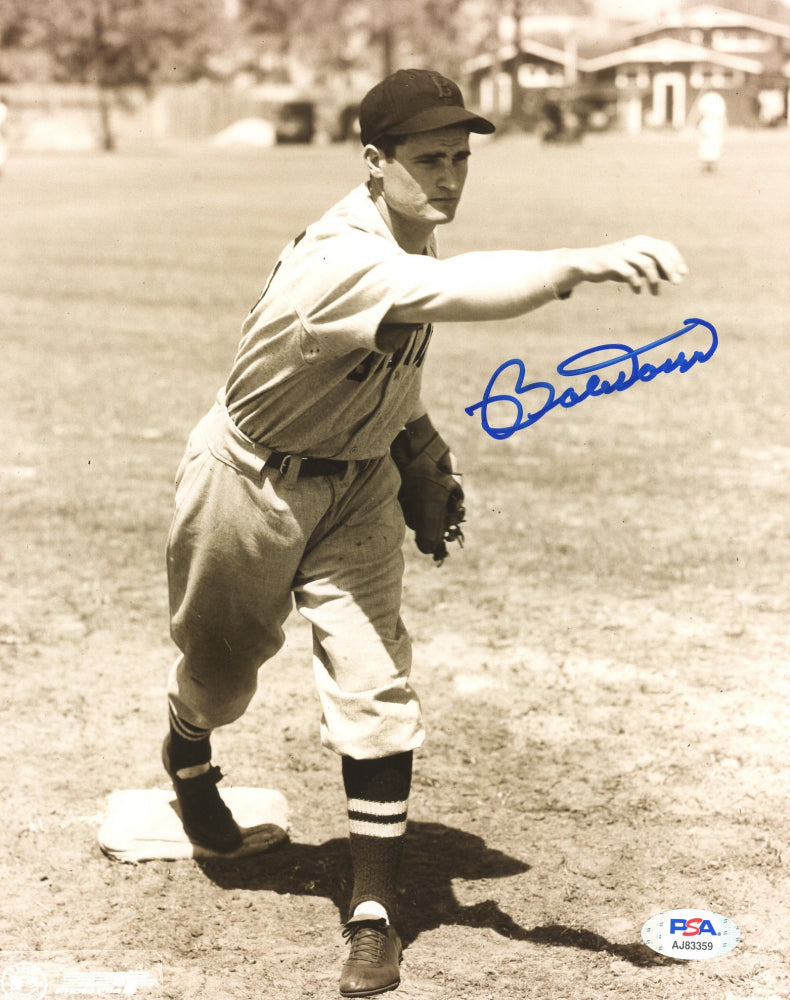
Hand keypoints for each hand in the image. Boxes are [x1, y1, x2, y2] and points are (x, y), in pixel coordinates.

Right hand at [563, 237, 687, 294]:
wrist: (587, 263)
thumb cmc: (616, 265)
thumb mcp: (637, 265)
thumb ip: (655, 268)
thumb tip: (676, 276)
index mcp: (642, 241)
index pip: (665, 247)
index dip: (677, 259)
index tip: (684, 274)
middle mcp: (634, 244)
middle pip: (659, 253)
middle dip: (670, 268)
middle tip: (677, 283)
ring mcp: (623, 252)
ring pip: (646, 263)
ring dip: (654, 280)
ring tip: (655, 293)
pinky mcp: (611, 262)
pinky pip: (630, 273)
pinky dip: (637, 284)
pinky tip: (638, 291)